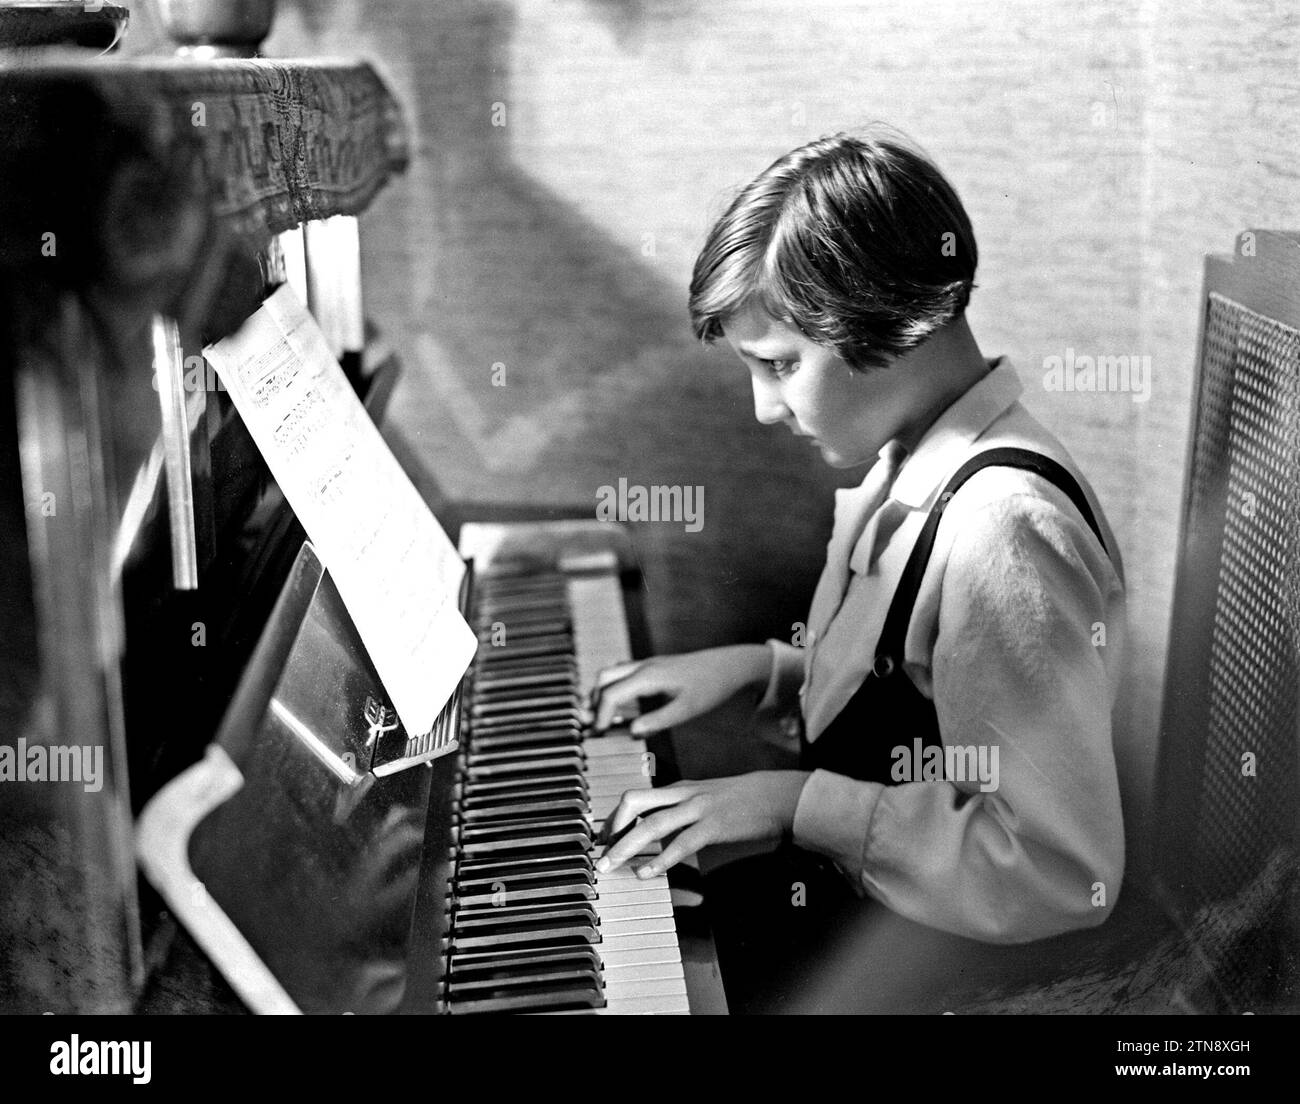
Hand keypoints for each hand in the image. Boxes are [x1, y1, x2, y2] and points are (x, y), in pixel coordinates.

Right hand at [588, 645, 770, 735]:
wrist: (729, 665)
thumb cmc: (711, 687)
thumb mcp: (687, 710)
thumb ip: (658, 721)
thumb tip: (631, 732)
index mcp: (648, 676)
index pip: (611, 694)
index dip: (600, 715)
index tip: (597, 734)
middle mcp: (644, 665)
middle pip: (604, 678)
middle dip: (593, 701)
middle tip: (591, 725)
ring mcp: (648, 663)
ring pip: (612, 673)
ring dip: (602, 693)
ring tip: (600, 717)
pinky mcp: (654, 666)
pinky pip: (624, 673)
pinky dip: (614, 687)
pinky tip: (620, 704)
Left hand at [594, 771, 809, 877]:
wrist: (777, 795)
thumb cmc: (742, 800)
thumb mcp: (706, 797)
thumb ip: (681, 809)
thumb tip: (657, 828)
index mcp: (679, 788)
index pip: (634, 798)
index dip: (612, 818)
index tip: (600, 839)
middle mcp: (683, 794)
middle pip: (633, 803)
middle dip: (611, 828)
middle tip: (598, 852)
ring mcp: (697, 809)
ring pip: (652, 824)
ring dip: (626, 846)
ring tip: (611, 866)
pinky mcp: (713, 826)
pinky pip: (681, 844)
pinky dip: (661, 860)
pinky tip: (648, 874)